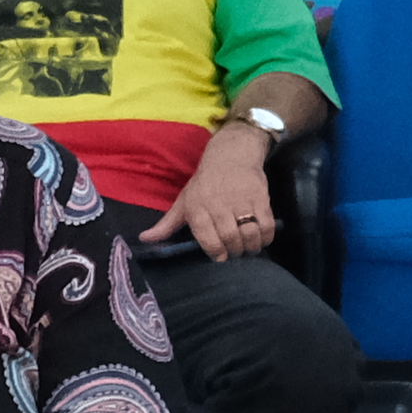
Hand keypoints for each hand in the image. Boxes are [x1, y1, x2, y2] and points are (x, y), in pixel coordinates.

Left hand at [150, 126, 279, 265]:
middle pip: (231, 240)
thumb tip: (144, 239)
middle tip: (237, 253)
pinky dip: (267, 237)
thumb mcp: (183, 201)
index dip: (217, 254)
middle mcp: (219, 205)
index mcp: (197, 209)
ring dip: (251, 247)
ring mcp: (241, 201)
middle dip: (235, 252)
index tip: (221, 257)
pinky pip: (267, 225)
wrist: (231, 155)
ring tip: (249, 248)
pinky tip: (262, 238)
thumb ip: (166, 225)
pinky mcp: (261, 198)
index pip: (209, 241)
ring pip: (250, 234)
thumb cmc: (204, 183)